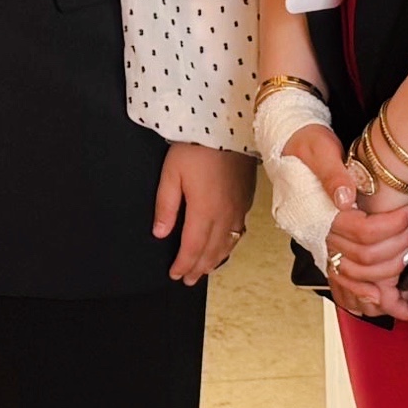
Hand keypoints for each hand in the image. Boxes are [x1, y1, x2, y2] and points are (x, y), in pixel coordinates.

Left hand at [156, 143, 250, 283]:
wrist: (227, 126)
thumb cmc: (196, 147)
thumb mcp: (171, 174)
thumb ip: (166, 206)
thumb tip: (161, 234)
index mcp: (204, 211)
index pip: (193, 248)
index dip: (183, 264)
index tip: (174, 275)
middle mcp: (225, 214)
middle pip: (212, 251)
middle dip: (198, 268)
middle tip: (188, 280)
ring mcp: (239, 208)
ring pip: (228, 244)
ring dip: (215, 260)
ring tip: (204, 270)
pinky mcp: (246, 199)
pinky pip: (239, 231)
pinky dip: (230, 245)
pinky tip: (225, 246)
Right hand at [316, 139, 407, 323]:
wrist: (288, 149)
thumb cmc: (306, 145)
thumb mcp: (319, 149)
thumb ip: (333, 174)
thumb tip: (347, 198)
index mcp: (320, 212)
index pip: (363, 232)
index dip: (392, 226)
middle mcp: (320, 233)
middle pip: (366, 257)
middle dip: (398, 244)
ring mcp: (323, 243)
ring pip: (360, 274)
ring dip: (390, 269)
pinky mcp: (328, 247)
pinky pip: (345, 281)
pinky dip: (366, 293)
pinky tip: (388, 296)